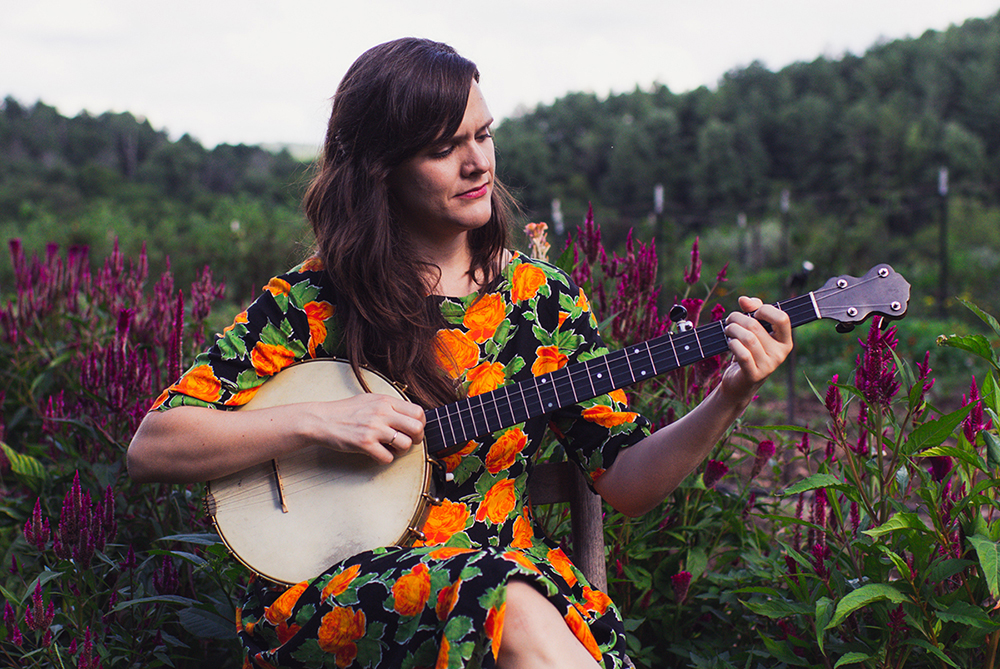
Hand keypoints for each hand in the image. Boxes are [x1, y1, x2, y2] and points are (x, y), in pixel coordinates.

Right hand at [301, 393, 425, 464]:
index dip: (421, 424)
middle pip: (416, 428)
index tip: (413, 430)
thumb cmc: (346, 411)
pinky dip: (385, 459)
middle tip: (407, 442)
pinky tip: (377, 454)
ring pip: (405, 444)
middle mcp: (382, 413)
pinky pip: (387, 458)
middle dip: (416, 439)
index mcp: (385, 401)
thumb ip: (390, 406)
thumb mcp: (370, 400)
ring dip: (400, 451)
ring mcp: (374, 428)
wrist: (322, 420)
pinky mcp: (365, 444)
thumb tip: (410, 415)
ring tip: (390, 448)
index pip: (418, 412)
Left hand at [720, 296, 792, 402]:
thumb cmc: (748, 352)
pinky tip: (729, 343)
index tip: (753, 312)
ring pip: (748, 338)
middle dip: (738, 318)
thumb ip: (753, 311)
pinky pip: (742, 353)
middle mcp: (780, 353)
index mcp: (785, 341)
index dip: (765, 310)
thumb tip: (744, 300)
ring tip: (728, 330)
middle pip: (756, 326)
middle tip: (730, 320)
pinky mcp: (754, 375)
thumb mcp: (754, 330)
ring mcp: (769, 366)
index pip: (782, 318)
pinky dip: (732, 344)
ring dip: (732, 330)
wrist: (739, 383)